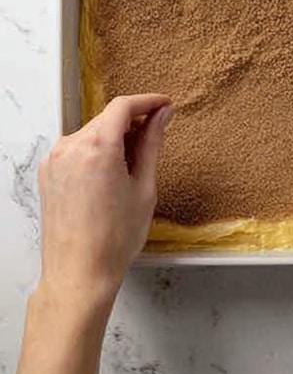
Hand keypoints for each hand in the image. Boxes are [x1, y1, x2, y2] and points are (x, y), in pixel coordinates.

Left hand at [10, 93, 172, 373]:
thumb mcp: (144, 189)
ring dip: (113, 139)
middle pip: (105, 119)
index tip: (163, 105)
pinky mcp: (48, 173)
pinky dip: (96, 153)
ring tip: (134, 166)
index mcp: (97, 148)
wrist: (80, 271)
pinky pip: (76, 151)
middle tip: (157, 137)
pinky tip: (112, 176)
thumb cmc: (114, 239)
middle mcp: (70, 147)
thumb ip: (151, 146)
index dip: (147, 102)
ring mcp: (55, 159)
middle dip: (131, 123)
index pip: (123, 107)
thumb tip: (162, 117)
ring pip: (90, 134)